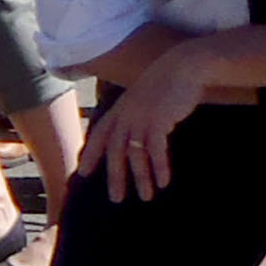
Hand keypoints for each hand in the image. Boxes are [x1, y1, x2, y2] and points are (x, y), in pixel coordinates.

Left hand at [80, 51, 207, 203]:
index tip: (82, 173)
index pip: (99, 135)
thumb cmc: (164, 86)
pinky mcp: (159, 119)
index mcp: (119, 109)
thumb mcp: (142, 99)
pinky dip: (160, 166)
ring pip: (135, 153)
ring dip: (141, 177)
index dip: (90, 154)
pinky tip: (164, 181)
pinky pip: (156, 149)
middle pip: (114, 150)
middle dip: (115, 176)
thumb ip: (133, 115)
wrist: (183, 67)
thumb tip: (132, 137)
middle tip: (116, 199)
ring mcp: (141, 117)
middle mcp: (125, 114)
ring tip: (147, 196)